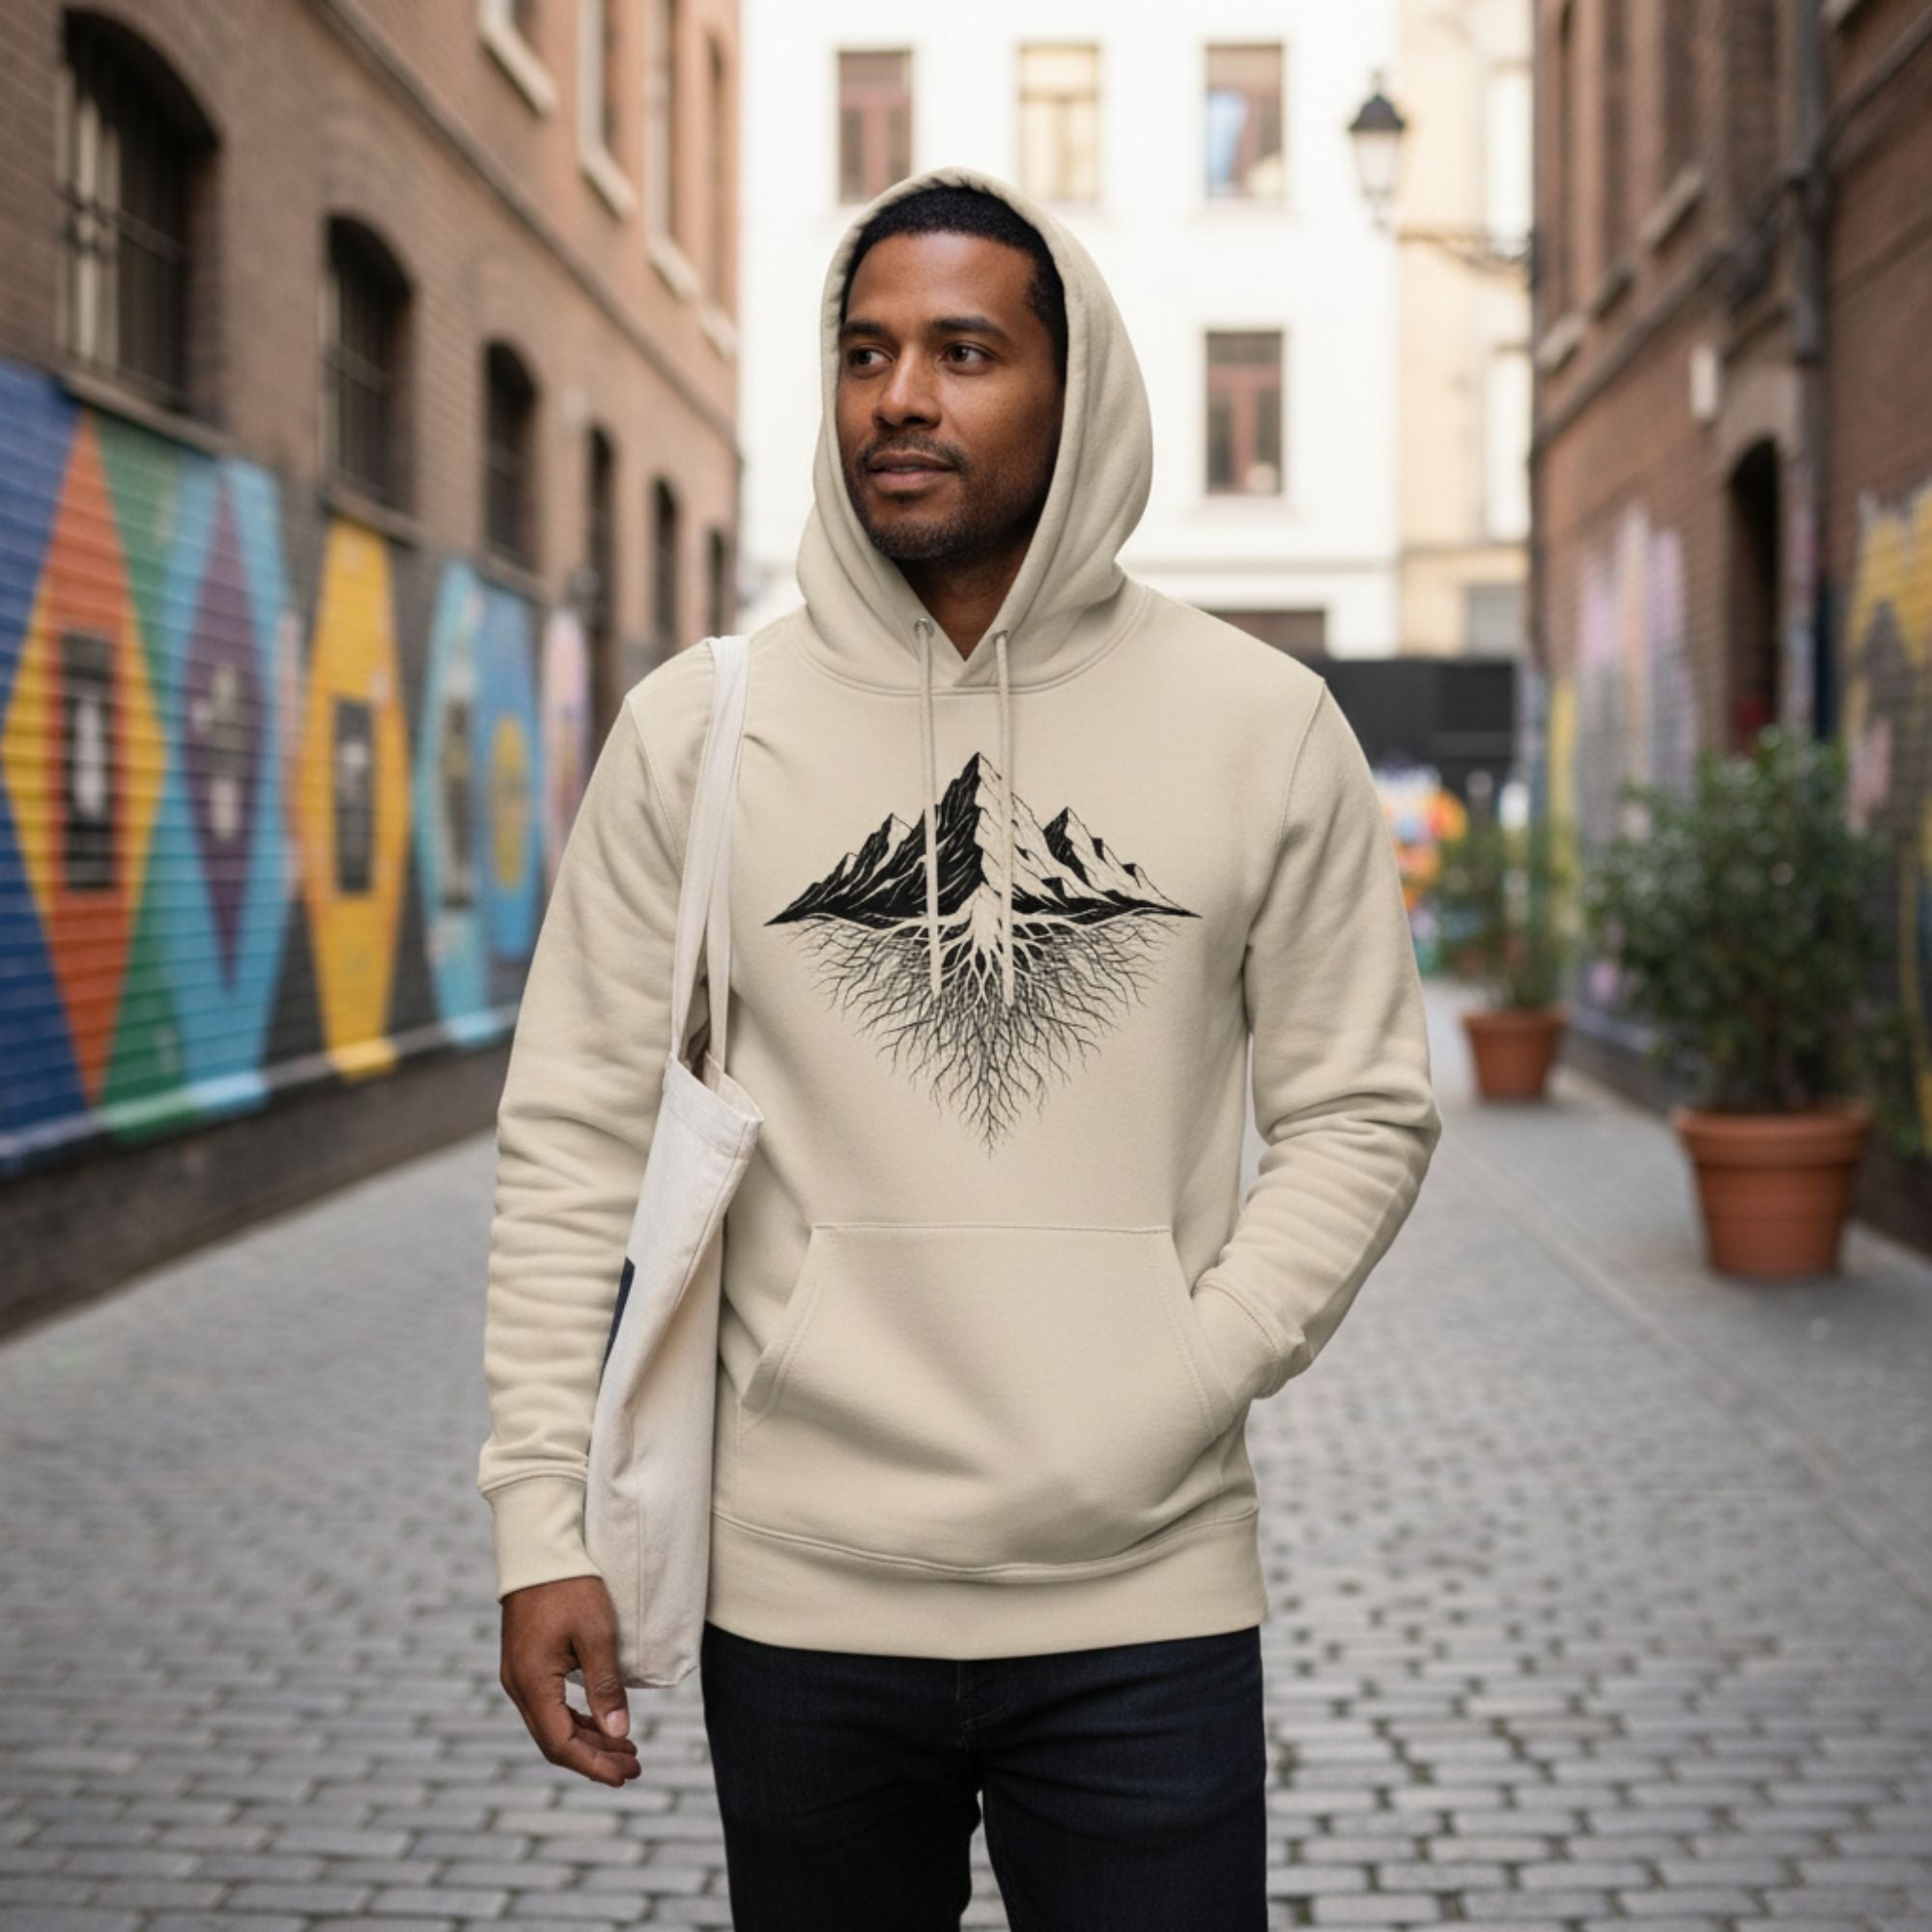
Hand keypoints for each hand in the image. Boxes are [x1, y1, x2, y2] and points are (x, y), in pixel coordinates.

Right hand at [498, 1575, 641, 1785]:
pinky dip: (575, 1720)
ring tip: (625, 1749)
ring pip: (551, 1725)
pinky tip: (600, 1722)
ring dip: (587, 1739)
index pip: (561, 1744)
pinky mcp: (524, 1664)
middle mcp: (518, 1686)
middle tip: (634, 1767)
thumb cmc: (571, 1586)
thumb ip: (605, 1685)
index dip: (594, 1765)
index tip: (625, 1776)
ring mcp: (517, 1675)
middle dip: (595, 1757)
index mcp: (532, 1683)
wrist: (539, 1549)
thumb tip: (619, 1732)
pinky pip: (548, 1706)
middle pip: (555, 1740)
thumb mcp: (597, 1634)